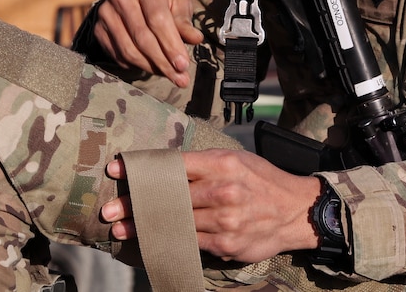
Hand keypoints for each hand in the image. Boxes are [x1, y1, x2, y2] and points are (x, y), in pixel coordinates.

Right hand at [93, 0, 203, 87]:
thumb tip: (196, 39)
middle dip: (163, 61)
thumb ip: (184, 22)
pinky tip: (152, 67)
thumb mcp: (178, 3)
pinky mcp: (98, 28)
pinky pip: (118, 55)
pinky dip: (136, 66)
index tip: (183, 65)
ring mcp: (105, 12)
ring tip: (169, 75)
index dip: (171, 44)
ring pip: (128, 50)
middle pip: (142, 37)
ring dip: (151, 67)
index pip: (157, 19)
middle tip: (180, 79)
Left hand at [102, 150, 320, 262]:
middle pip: (169, 197)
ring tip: (122, 228)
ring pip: (176, 222)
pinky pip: (191, 241)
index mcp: (222, 164)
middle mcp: (223, 191)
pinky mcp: (226, 244)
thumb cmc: (261, 180)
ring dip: (146, 227)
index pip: (173, 165)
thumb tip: (164, 166)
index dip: (142, 168)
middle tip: (109, 209)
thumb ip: (202, 163)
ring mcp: (225, 220)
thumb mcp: (235, 159)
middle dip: (136, 204)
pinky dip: (169, 240)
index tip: (117, 170)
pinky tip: (152, 240)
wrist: (296, 210)